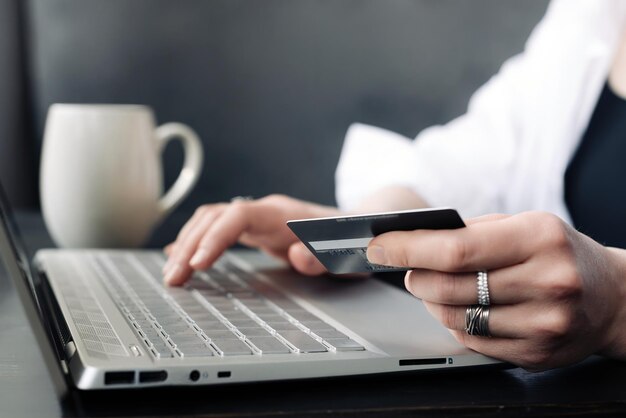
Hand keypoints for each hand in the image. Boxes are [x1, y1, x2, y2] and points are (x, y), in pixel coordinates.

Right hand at [164, 194, 339, 284]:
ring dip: (187, 244)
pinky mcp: (255, 228)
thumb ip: (324, 257)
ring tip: (172, 274)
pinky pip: (217, 227)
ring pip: (211, 220)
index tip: (198, 264)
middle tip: (173, 278)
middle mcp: (265, 210)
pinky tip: (179, 255)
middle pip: (216, 216)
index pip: (238, 215)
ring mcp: (258, 217)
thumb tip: (297, 255)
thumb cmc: (352, 242)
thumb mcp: (347, 255)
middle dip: (190, 245)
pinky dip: (196, 240)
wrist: (357, 228)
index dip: (215, 237)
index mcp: (284, 214)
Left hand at [367, 211, 625, 369]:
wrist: (612, 298)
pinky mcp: (536, 353)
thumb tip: (413, 239)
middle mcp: (546, 282)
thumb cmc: (558, 252)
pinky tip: (463, 307)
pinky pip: (472, 341)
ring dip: (432, 301)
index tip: (379, 246)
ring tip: (435, 286)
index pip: (454, 249)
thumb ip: (471, 230)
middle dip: (415, 276)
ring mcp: (543, 323)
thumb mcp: (525, 224)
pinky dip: (455, 323)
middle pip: (449, 286)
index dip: (406, 249)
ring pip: (455, 317)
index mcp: (539, 239)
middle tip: (406, 267)